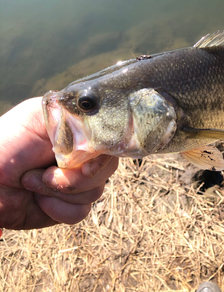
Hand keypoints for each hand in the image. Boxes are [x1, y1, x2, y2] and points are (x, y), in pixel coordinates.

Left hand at [0, 97, 117, 229]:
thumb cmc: (5, 144)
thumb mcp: (39, 117)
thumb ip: (73, 116)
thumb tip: (101, 128)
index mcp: (76, 128)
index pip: (109, 136)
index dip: (100, 153)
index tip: (84, 162)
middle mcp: (80, 153)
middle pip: (107, 167)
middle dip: (75, 176)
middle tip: (46, 171)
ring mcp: (75, 180)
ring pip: (96, 191)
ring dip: (60, 191)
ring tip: (33, 182)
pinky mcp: (67, 205)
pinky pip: (81, 212)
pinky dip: (58, 209)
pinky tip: (38, 201)